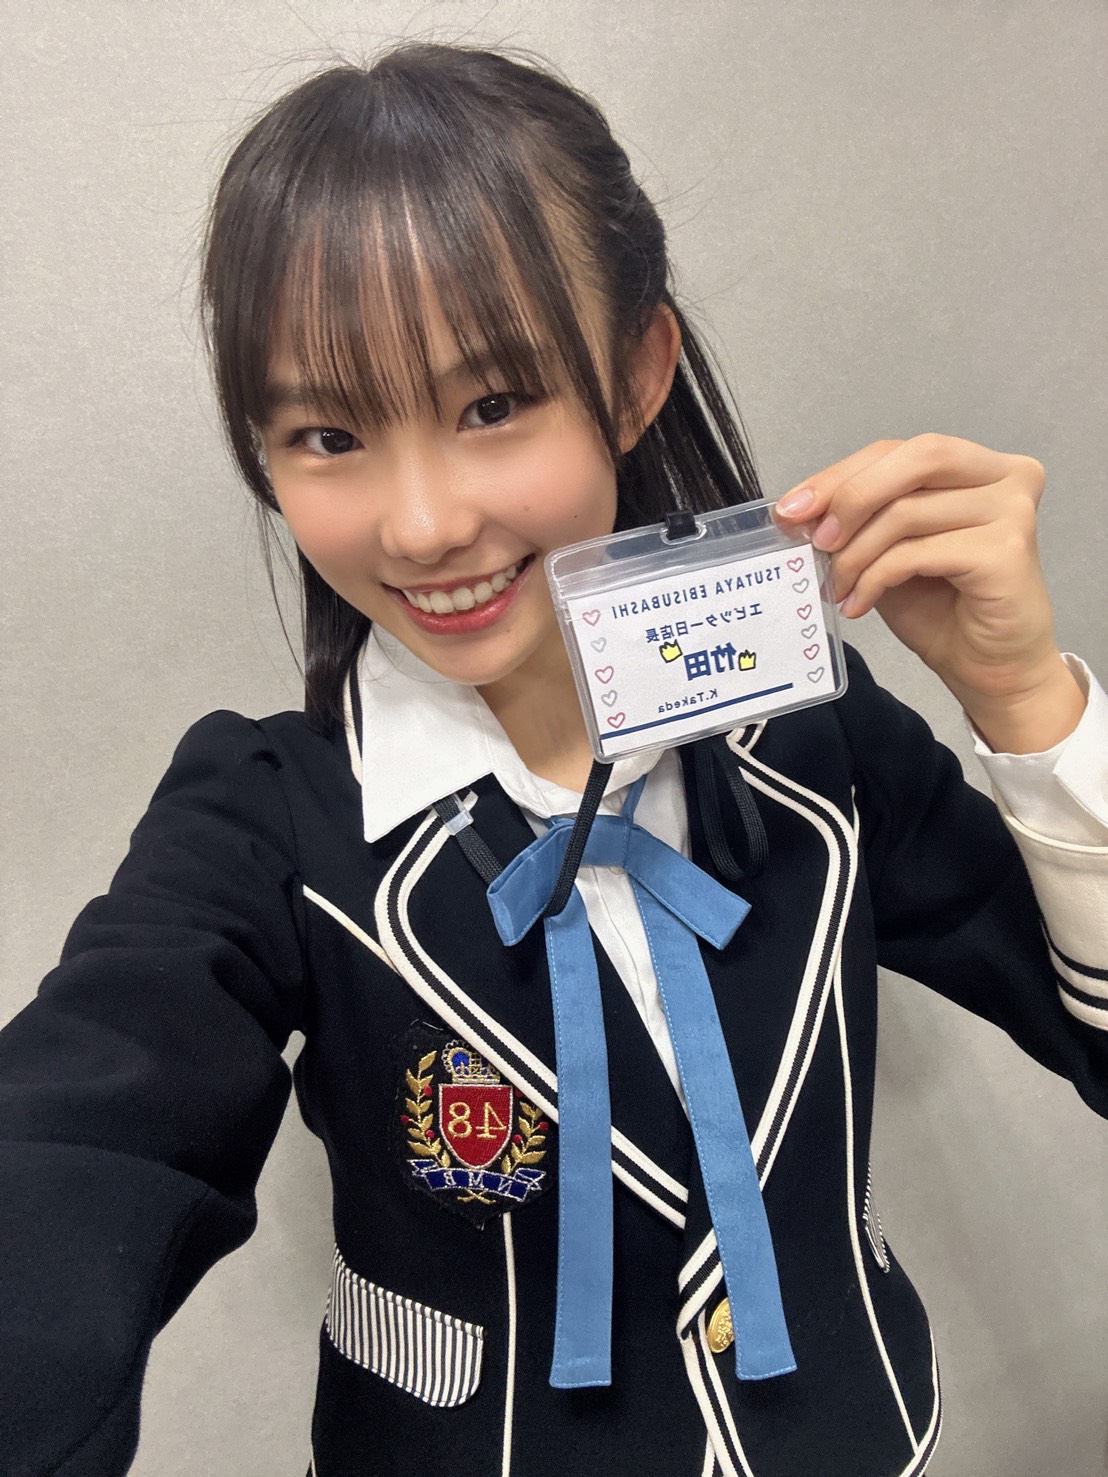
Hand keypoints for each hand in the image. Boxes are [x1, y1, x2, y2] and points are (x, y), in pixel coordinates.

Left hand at [772, 434, 1085, 752]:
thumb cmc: (943, 609)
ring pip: (907, 512)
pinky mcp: (1007, 550)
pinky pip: (916, 553)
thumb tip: (798, 509)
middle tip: (816, 541)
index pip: (897, 450)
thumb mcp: (888, 550)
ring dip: (856, 554)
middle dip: (851, 497)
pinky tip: (859, 604)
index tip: (792, 510)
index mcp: (976, 466)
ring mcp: (1011, 510)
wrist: (987, 669)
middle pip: (914, 459)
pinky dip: (875, 578)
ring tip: (837, 587)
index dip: (839, 476)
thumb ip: (860, 519)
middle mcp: (1005, 476)